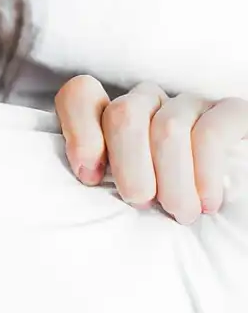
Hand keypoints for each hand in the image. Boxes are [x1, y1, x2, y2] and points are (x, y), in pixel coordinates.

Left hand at [55, 75, 247, 223]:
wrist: (230, 218)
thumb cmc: (165, 206)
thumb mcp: (125, 192)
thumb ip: (99, 175)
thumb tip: (86, 176)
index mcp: (114, 117)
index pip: (80, 94)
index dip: (80, 131)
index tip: (90, 177)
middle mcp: (149, 102)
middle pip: (123, 114)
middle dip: (129, 165)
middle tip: (141, 201)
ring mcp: (190, 104)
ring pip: (167, 128)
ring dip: (171, 179)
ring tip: (180, 212)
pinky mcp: (232, 113)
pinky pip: (210, 132)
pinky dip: (204, 172)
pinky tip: (207, 201)